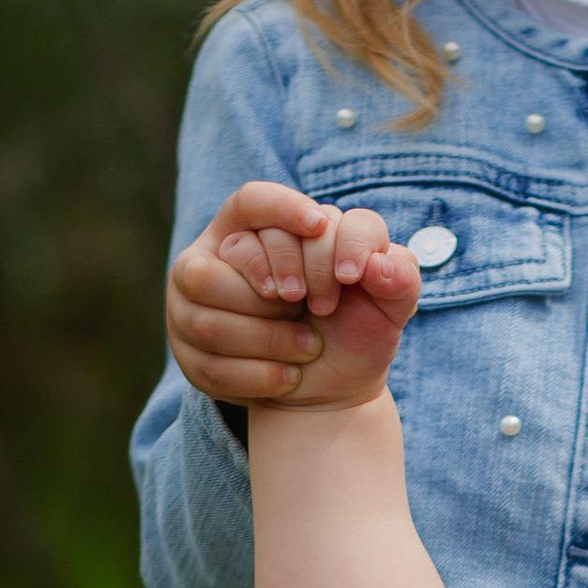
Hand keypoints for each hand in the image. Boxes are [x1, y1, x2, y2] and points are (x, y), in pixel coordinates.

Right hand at [167, 181, 421, 406]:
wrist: (328, 388)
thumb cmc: (356, 328)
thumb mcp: (389, 305)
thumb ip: (401, 276)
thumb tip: (380, 263)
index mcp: (265, 225)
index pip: (254, 199)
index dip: (284, 211)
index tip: (321, 229)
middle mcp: (221, 251)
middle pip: (234, 249)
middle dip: (286, 278)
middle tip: (320, 306)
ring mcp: (194, 296)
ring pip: (210, 301)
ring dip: (269, 333)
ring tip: (308, 349)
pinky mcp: (187, 343)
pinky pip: (206, 355)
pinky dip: (256, 372)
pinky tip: (289, 377)